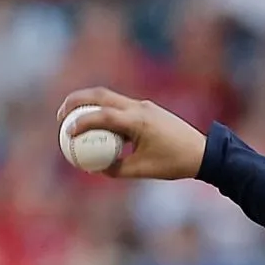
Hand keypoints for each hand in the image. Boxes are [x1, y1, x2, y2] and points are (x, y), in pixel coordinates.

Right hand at [57, 87, 206, 179]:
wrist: (202, 153)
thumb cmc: (174, 163)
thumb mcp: (142, 170)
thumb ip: (115, 168)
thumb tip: (94, 168)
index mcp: (139, 121)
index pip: (103, 115)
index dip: (81, 122)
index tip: (67, 134)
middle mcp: (140, 108)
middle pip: (100, 94)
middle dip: (75, 101)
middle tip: (61, 116)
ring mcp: (144, 106)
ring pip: (109, 97)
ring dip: (89, 104)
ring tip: (73, 119)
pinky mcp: (147, 109)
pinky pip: (119, 107)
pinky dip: (104, 112)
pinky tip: (96, 127)